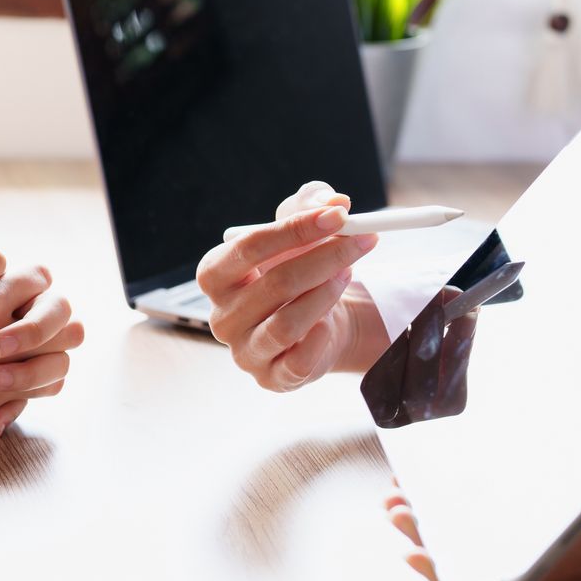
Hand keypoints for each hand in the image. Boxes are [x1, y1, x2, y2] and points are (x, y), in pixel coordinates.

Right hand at [197, 182, 385, 391]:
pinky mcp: (271, 378)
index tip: (340, 216)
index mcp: (216, 275)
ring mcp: (244, 352)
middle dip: (326, 258)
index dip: (296, 229)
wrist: (315, 323)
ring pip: (287, 324)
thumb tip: (335, 202)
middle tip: (363, 240)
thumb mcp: (299, 230)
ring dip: (327, 294)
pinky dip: (321, 336)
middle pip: (275, 284)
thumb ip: (311, 205)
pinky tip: (333, 318)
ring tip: (349, 274)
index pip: (248, 247)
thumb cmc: (296, 270)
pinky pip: (299, 360)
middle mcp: (222, 316)